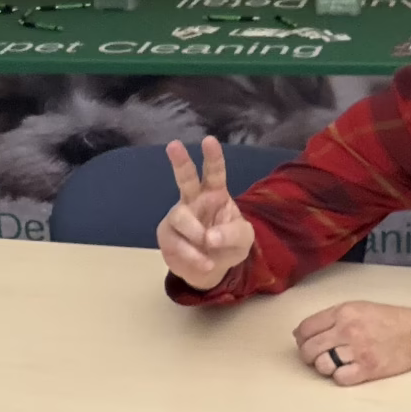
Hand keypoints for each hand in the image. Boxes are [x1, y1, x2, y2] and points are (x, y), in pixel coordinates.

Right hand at [159, 136, 255, 289]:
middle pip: (185, 178)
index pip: (215, 172)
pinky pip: (176, 242)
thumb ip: (232, 234)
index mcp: (215, 193)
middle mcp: (194, 200)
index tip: (209, 141)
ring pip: (180, 216)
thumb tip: (209, 237)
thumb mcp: (244, 240)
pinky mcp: (167, 235)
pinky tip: (204, 263)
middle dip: (180, 161)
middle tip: (173, 145)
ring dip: (195, 233)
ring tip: (208, 247)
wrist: (211, 271)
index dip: (212, 156)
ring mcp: (178, 217)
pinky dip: (192, 255)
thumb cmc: (229, 246)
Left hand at [294, 301, 410, 386]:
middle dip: (308, 355)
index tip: (305, 342)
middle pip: (309, 349)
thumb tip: (299, 333)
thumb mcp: (357, 307)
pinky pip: (339, 378)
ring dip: (324, 367)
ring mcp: (357, 350)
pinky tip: (347, 370)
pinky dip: (340, 376)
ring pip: (322, 365)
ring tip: (333, 363)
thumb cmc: (387, 319)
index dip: (301, 338)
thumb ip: (330, 317)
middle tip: (316, 356)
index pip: (306, 328)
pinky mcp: (367, 369)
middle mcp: (347, 330)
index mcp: (343, 312)